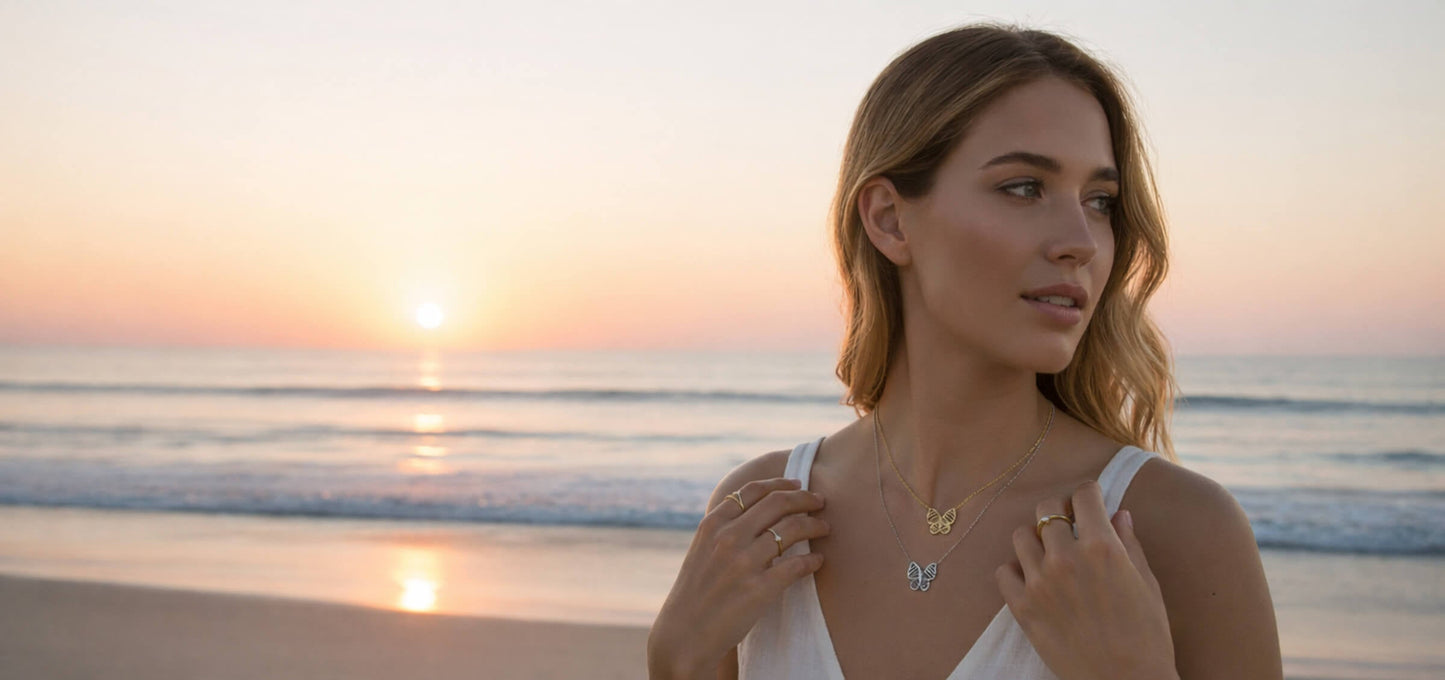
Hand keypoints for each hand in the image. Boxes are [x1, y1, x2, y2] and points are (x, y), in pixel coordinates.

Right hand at [648, 477, 829, 678]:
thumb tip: (758, 510)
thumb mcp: (702, 550)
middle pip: (777, 503)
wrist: (684, 635)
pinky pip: (796, 566)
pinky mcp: (759, 590)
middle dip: (805, 498)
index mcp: (713, 524)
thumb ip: (724, 528)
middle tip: (820, 502)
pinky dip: (812, 560)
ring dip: (815, 525)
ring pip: (792, 529)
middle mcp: (728, 538)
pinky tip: (818, 561)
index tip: (798, 485)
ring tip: (824, 528)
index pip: (753, 490)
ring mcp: (744, 563)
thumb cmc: (696, 593)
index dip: (781, 484)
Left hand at [994, 480, 1176, 679]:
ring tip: (1049, 553)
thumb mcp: (1147, 584)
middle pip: (1046, 509)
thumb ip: (1129, 543)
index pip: (1084, 495)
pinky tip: (1033, 578)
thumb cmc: (1146, 635)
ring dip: (1036, 539)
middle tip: (1069, 524)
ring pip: (1020, 536)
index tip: (1090, 499)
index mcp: (1102, 547)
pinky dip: (1015, 570)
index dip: (1088, 493)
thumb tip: (1118, 514)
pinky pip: (1003, 571)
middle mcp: (1066, 558)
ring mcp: (1039, 582)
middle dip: (1059, 511)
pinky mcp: (1022, 607)